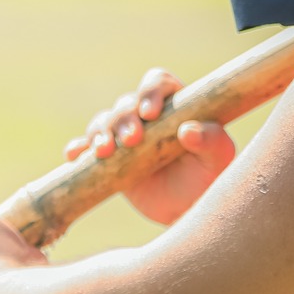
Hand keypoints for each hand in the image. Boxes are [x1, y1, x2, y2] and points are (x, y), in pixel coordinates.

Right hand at [64, 67, 236, 225]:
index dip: (150, 92)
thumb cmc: (208, 179)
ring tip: (104, 152)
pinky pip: (85, 146)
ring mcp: (123, 134)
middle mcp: (145, 115)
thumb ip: (212, 142)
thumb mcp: (218, 161)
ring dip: (100, 132)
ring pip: (104, 121)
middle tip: (132, 140)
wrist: (184, 211)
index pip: (158, 83)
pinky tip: (75, 155)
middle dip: (124, 118)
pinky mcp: (107, 157)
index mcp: (174, 105)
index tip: (150, 114)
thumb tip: (189, 130)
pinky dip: (78, 147)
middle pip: (126, 103)